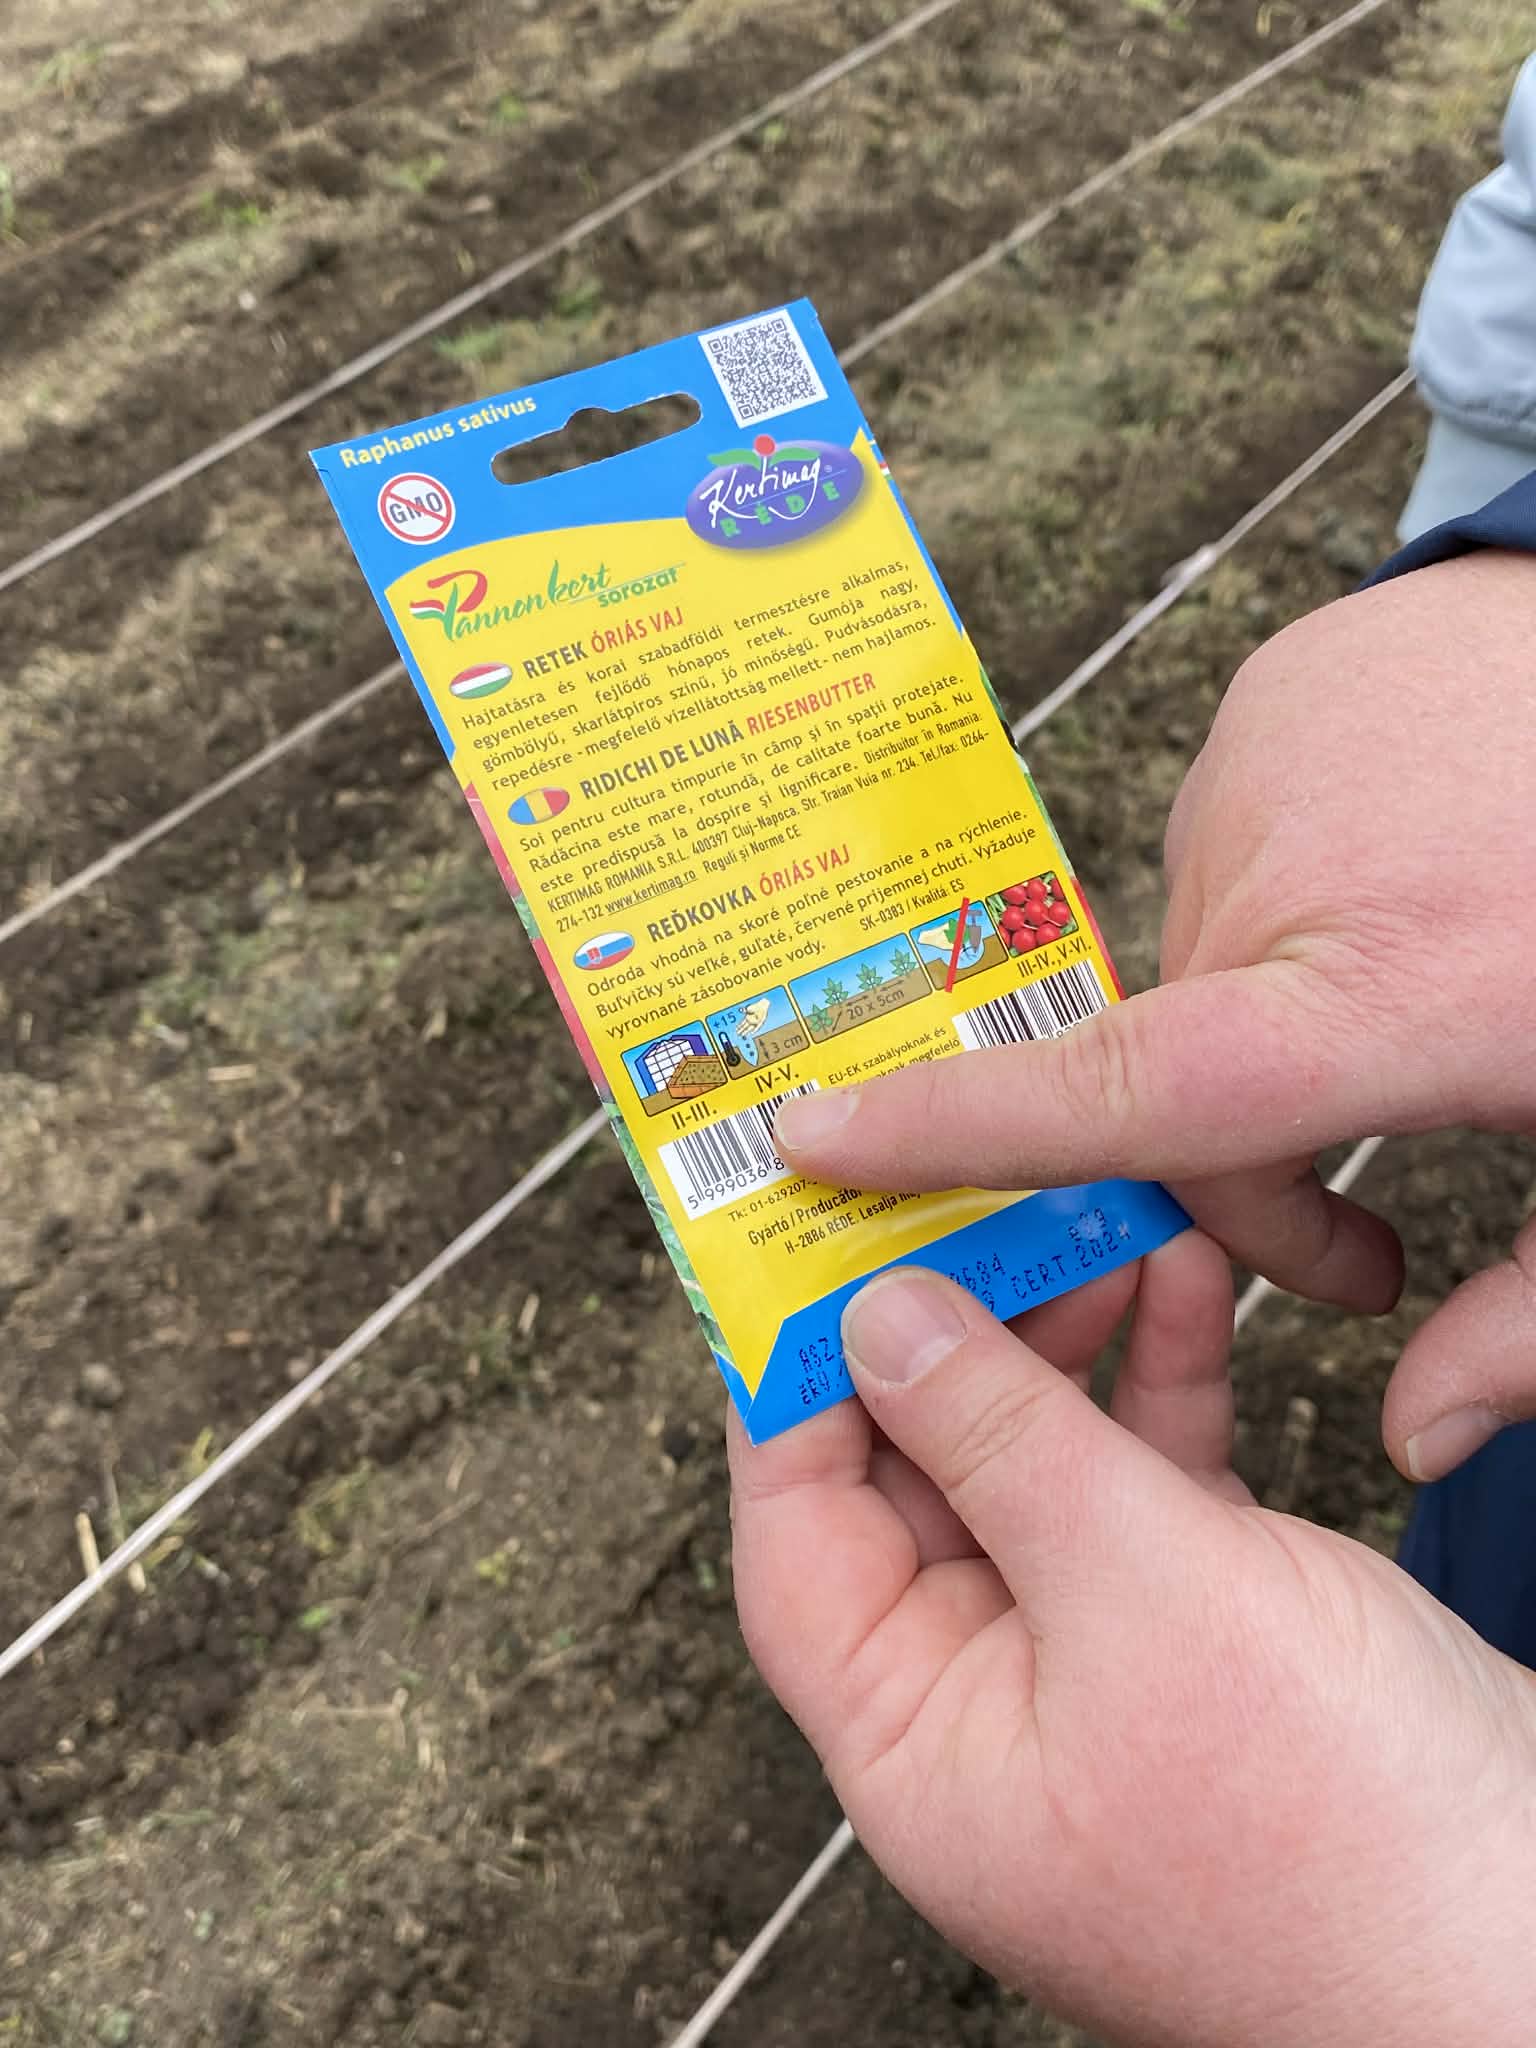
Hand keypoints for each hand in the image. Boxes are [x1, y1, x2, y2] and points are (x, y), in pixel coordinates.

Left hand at [729, 1264, 1535, 2046]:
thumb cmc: (1349, 1845)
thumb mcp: (1143, 1596)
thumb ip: (997, 1442)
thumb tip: (874, 1324)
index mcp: (923, 1751)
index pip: (801, 1540)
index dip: (797, 1390)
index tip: (814, 1260)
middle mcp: (992, 1715)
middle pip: (919, 1486)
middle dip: (952, 1339)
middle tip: (971, 1215)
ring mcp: (1099, 1673)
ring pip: (1039, 1470)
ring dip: (1067, 1343)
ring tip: (1093, 1225)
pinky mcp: (1204, 1636)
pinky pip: (1146, 1487)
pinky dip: (1160, 1385)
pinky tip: (1180, 1288)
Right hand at [774, 551, 1535, 1480]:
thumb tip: (1420, 1437)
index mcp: (1397, 989)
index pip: (1129, 1086)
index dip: (956, 1128)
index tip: (813, 1137)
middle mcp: (1295, 866)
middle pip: (1172, 1075)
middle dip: (1244, 1182)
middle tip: (1362, 1244)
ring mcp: (1273, 760)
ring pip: (1195, 966)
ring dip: (1259, 1030)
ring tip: (1392, 1032)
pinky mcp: (1272, 697)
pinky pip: (1222, 852)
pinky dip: (1278, 906)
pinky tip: (1389, 899)